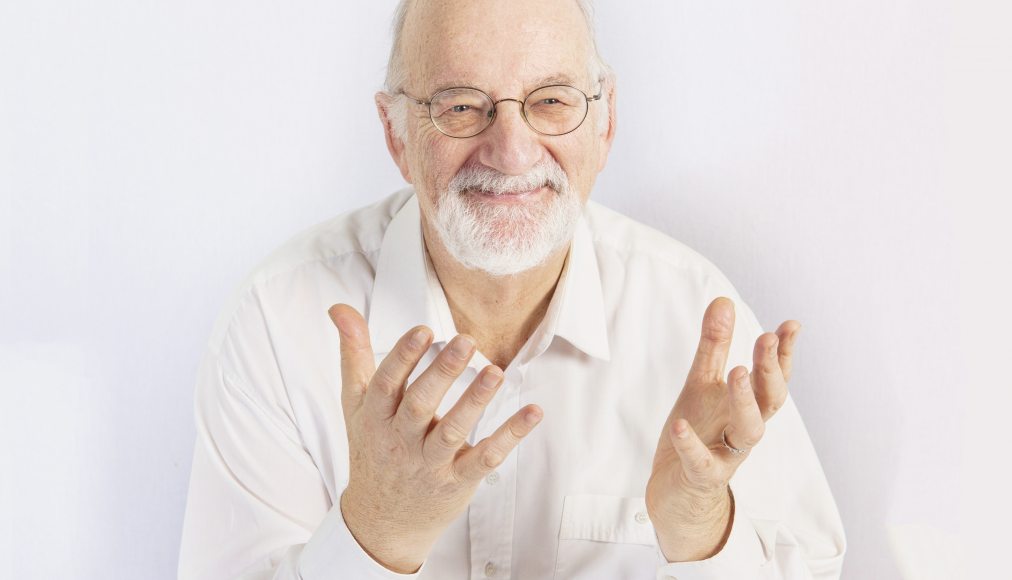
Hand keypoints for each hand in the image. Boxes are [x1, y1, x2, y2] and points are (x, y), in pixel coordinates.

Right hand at [328, 304, 542, 573]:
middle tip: (466, 340)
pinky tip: (533, 412)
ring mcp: (430, 464)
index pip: (386, 384)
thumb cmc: (372, 448)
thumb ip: (354, 354)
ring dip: (475, 401)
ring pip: (452, 432)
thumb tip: (340, 308)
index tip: (423, 330)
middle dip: (442, 373)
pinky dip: (510, 436)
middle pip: (420, 405)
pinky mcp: (458, 482)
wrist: (381, 522)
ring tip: (496, 371)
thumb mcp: (355, 404)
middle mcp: (400, 441)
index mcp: (375, 417)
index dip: (403, 357)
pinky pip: (485, 459)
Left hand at [645, 297, 799, 561]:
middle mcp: (745, 428)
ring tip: (737, 371)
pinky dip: (692, 444)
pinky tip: (680, 426)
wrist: (678, 487)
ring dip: (746, 401)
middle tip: (767, 337)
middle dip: (771, 368)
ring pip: (750, 430)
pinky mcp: (704, 475)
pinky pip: (702, 462)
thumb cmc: (699, 429)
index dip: (784, 352)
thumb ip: (715, 345)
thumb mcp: (703, 382)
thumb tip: (724, 300)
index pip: (774, 376)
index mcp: (748, 403)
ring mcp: (729, 453)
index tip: (791, 325)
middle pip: (770, 399)